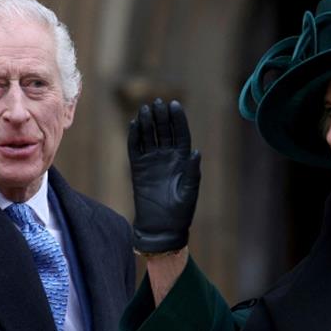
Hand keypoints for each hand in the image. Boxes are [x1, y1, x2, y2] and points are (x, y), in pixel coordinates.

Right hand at [127, 98, 200, 252]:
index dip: (178, 119)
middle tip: (158, 102)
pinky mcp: (138, 168)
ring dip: (148, 123)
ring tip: (145, 109)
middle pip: (164, 131)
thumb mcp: (190, 191)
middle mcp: (167, 157)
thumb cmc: (181, 211)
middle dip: (162, 116)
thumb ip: (193, 171)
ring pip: (149, 136)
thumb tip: (196, 151)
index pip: (180, 134)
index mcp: (183, 160)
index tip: (175, 104)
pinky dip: (134, 136)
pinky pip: (135, 148)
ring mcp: (152, 162)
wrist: (162, 227)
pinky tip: (134, 124)